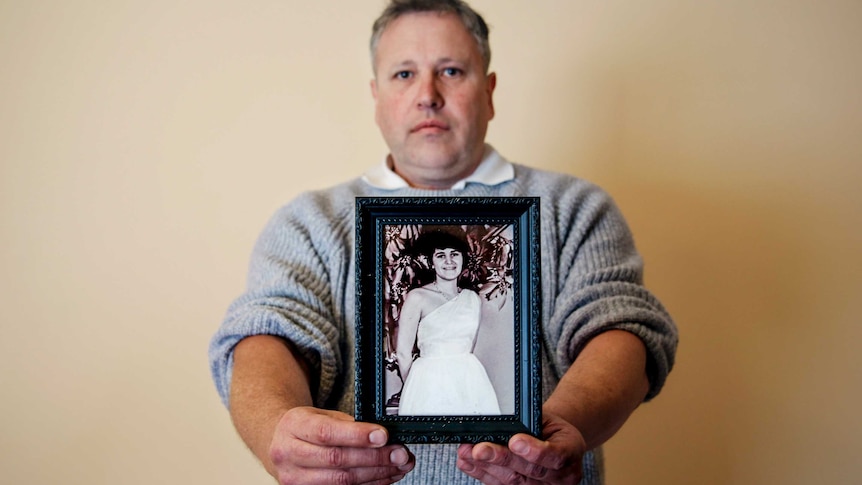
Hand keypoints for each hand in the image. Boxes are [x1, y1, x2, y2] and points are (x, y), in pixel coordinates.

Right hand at [268, 407, 413, 484]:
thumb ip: (348, 425)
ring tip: (399, 466)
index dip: (357, 436)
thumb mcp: (322, 415)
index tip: (384, 436)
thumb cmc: (306, 427)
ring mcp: (294, 479)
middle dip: (374, 458)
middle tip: (400, 454)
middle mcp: (289, 454)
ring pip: (341, 481)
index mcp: (294, 426)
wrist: (281, 442)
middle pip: (337, 460)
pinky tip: (384, 477)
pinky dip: (368, 484)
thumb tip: (383, 437)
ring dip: (376, 475)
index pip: (327, 433)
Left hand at [456, 413, 585, 483]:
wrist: (555, 440)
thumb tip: (502, 425)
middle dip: (502, 459)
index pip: (556, 455)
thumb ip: (529, 424)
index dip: (534, 451)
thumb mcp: (547, 417)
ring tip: (468, 453)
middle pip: (531, 470)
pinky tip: (469, 464)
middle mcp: (563, 475)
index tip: (515, 441)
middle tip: (480, 449)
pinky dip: (483, 474)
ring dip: (487, 468)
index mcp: (571, 450)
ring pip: (514, 481)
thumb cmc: (549, 427)